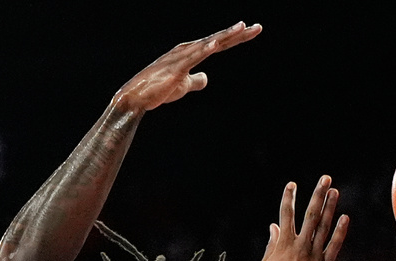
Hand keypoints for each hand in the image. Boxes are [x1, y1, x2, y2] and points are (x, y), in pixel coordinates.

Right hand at [111, 21, 261, 112]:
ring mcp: (181, 58)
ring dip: (224, 36)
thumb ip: (196, 80)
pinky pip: (192, 58)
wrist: (136, 97)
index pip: (219, 43)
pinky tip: (215, 45)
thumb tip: (206, 78)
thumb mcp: (183, 85)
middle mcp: (188, 50)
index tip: (255, 31)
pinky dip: (204, 50)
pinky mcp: (175, 68)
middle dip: (238, 34)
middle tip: (258, 28)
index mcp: (192, 53)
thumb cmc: (157, 89)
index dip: (237, 38)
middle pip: (218, 40)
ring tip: (241, 28)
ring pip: (208, 44)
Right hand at [258, 176, 348, 260]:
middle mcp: (300, 246)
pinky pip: (334, 245)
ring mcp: (313, 255)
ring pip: (324, 226)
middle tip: (325, 178)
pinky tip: (344, 217)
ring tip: (335, 191)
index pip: (285, 215)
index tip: (292, 184)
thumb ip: (272, 243)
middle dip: (318, 194)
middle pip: (310, 214)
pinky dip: (340, 231)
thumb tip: (273, 226)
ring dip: (330, 207)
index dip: (289, 198)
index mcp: (283, 244)